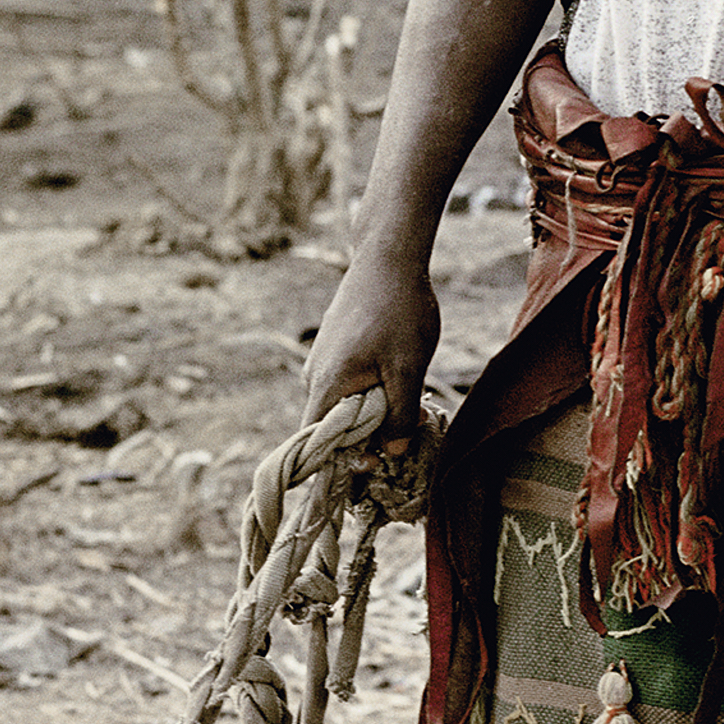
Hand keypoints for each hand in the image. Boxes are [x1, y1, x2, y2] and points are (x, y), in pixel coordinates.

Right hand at [304, 247, 440, 443]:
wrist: (388, 260)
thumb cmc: (399, 313)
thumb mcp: (408, 370)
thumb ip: (399, 416)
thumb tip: (392, 451)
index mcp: (326, 386)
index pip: (316, 443)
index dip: (341, 461)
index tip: (374, 464)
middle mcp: (315, 376)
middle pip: (332, 427)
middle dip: (367, 435)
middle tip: (407, 428)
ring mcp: (322, 361)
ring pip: (343, 404)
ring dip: (373, 411)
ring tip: (408, 397)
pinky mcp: (333, 349)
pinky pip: (346, 384)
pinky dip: (370, 390)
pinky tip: (399, 375)